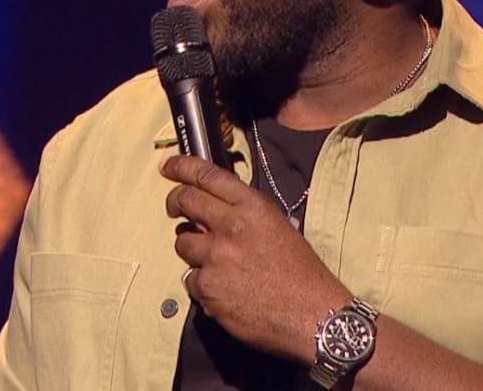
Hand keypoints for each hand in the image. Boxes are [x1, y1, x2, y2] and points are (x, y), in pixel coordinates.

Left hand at [161, 154, 352, 364]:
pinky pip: (190, 279)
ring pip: (182, 243)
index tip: (170, 167)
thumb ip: (245, 213)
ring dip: (192, 249)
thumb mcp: (279, 226)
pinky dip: (203, 284)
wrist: (312, 314)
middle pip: (186, 200)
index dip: (183, 167)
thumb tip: (215, 209)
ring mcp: (216, 257)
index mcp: (253, 207)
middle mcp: (231, 226)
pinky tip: (224, 289)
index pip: (207, 175)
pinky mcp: (207, 287)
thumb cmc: (301, 273)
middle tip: (174, 207)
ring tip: (214, 261)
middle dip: (175, 201)